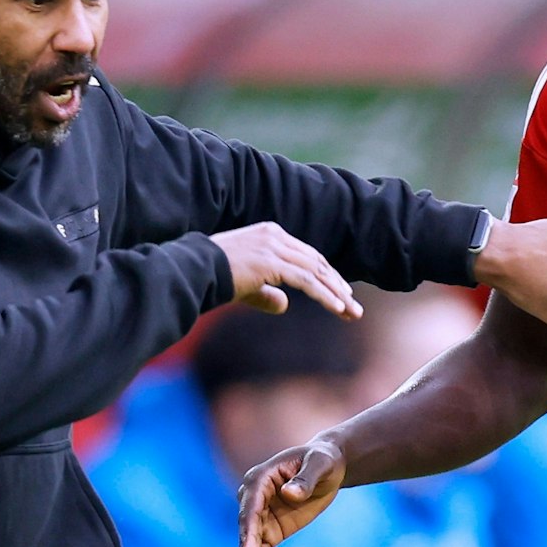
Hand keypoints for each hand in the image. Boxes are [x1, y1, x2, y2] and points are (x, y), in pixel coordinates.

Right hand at [209, 222, 360, 318]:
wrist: (193, 271)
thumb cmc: (213, 278)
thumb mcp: (246, 286)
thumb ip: (267, 293)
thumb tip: (285, 305)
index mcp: (271, 234)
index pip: (307, 256)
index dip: (327, 276)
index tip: (342, 295)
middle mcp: (275, 235)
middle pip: (317, 262)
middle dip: (337, 286)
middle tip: (354, 308)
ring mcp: (273, 247)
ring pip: (316, 271)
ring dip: (336, 293)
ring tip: (351, 312)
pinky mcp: (271, 262)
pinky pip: (306, 281)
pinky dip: (324, 295)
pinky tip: (337, 308)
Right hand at [238, 439, 345, 546]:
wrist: (328, 468)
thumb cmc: (322, 460)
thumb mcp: (320, 464)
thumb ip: (305, 479)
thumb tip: (289, 493)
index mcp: (259, 479)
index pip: (250, 508)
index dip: (248, 532)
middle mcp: (253, 499)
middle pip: (247, 531)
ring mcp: (260, 517)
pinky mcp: (270, 531)